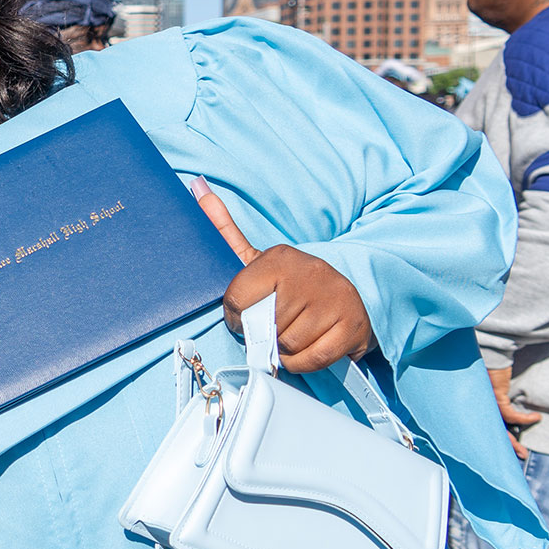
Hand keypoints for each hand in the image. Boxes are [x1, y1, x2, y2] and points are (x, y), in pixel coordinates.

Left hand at [192, 178, 374, 373]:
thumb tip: (196, 187)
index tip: (244, 315)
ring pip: (287, 345)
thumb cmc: (294, 284)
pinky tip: (307, 346)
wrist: (352, 294)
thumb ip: (226, 230)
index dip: (234, 317)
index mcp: (279, 257)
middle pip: (262, 327)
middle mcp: (308, 272)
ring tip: (292, 333)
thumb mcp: (258, 259)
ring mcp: (333, 299)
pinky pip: (311, 359)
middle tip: (273, 326)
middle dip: (263, 335)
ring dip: (284, 350)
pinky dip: (303, 362)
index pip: (235, 300)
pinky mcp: (351, 325)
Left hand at [488, 366, 538, 459]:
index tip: (508, 450)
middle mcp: (480, 409)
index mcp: (479, 409)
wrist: (491, 354)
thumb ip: (497, 400)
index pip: (486, 430)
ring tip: (524, 452)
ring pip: (499, 431)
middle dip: (505, 449)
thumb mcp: (493, 388)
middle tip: (518, 458)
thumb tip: (508, 410)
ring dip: (513, 443)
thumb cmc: (491, 369)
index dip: (497, 441)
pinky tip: (536, 417)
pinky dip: (524, 419)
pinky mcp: (495, 398)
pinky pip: (510, 415)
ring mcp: (486, 405)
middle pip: (491, 434)